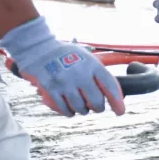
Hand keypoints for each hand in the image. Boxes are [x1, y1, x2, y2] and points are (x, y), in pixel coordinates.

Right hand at [1, 17, 124, 115]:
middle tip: (95, 105)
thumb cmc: (68, 55)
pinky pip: (65, 109)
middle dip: (97, 107)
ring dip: (83, 110)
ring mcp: (64, 81)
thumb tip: (115, 95)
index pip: (110, 87)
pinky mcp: (50, 89)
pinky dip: (69, 112)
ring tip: (81, 104)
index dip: (117, 102)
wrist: (39, 47)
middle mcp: (79, 73)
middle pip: (96, 102)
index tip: (120, 112)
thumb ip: (99, 74)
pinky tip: (70, 108)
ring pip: (81, 108)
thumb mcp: (87, 58)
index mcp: (92, 65)